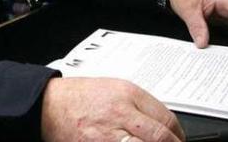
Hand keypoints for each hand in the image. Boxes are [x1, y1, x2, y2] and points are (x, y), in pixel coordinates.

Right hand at [41, 77, 184, 141]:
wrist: (49, 105)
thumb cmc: (80, 97)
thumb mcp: (115, 89)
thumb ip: (139, 105)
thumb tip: (162, 123)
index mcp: (128, 94)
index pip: (166, 118)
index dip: (178, 134)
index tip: (178, 139)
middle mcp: (121, 113)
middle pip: (161, 137)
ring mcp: (109, 135)